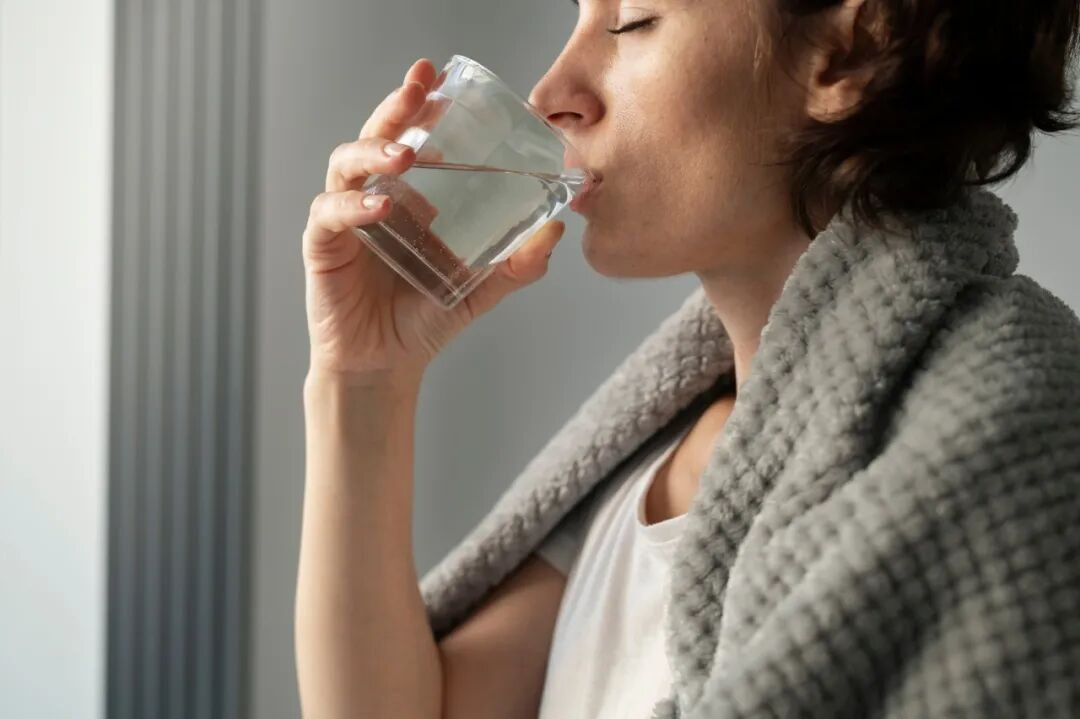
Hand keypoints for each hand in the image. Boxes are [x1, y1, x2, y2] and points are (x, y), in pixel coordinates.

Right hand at [302, 58, 565, 380]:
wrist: (385, 366)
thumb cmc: (423, 318)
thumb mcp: (479, 288)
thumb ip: (517, 263)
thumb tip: (556, 229)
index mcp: (409, 195)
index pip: (411, 136)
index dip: (422, 104)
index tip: (441, 76)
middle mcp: (373, 195)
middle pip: (377, 135)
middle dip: (397, 106)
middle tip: (418, 85)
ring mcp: (344, 217)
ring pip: (347, 164)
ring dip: (375, 150)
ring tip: (405, 152)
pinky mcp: (322, 246)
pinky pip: (331, 213)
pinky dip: (354, 206)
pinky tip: (382, 205)